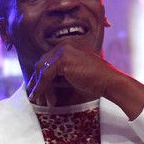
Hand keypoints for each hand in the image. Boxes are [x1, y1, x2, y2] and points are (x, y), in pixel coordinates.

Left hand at [28, 43, 143, 118]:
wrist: (109, 82)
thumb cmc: (96, 80)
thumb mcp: (75, 73)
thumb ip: (61, 72)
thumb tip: (45, 82)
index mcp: (69, 45)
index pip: (49, 58)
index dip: (41, 74)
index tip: (36, 86)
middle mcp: (65, 44)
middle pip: (43, 62)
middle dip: (37, 80)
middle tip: (34, 94)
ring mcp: (64, 50)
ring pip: (43, 69)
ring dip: (39, 86)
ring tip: (36, 98)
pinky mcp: (63, 60)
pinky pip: (46, 75)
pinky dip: (41, 87)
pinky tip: (39, 96)